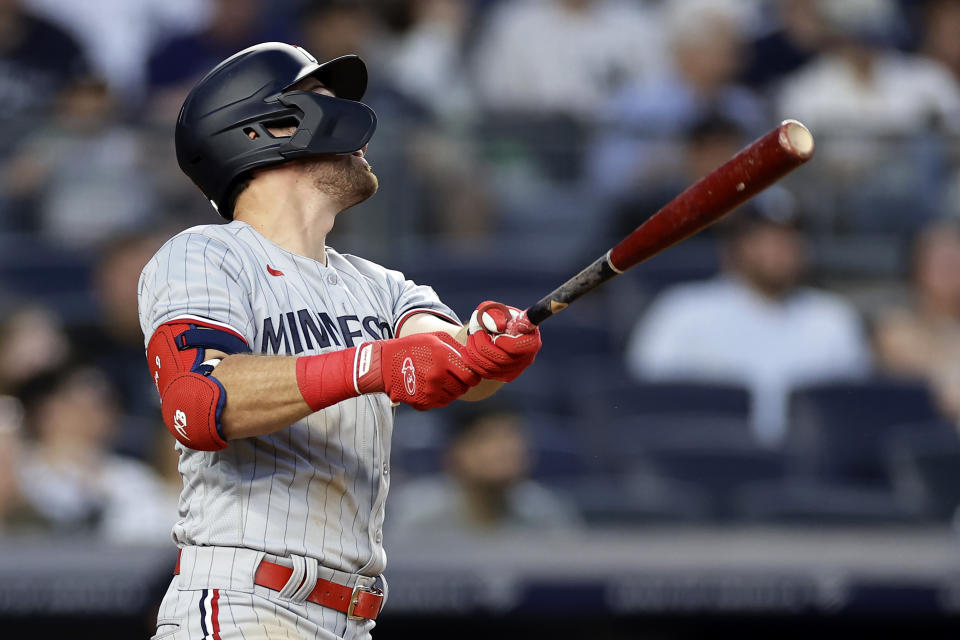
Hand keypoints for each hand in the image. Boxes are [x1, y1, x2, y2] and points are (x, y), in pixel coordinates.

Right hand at [355, 332, 480, 409]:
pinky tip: (433, 387)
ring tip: (443, 380)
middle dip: (463, 382)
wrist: (384, 365)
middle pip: (464, 387)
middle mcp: (437, 377)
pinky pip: (441, 403)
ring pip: (454, 396)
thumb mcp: (434, 338)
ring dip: (452, 389)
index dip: (473, 374)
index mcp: (442, 358)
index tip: (470, 372)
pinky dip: (441, 396)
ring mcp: (429, 392)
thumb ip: (456, 346)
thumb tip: (472, 357)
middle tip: (457, 376)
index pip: (471, 375)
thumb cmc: (411, 348)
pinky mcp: (422, 403)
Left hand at [462, 301, 540, 381]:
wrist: (488, 332)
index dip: (506, 342)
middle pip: (503, 358)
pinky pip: (487, 373)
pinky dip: (473, 362)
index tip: (495, 335)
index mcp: (531, 337)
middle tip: (476, 333)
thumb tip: (498, 327)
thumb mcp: (491, 309)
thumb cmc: (493, 318)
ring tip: (471, 339)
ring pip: (492, 367)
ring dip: (475, 352)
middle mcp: (528, 356)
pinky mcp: (506, 376)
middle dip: (483, 345)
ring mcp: (518, 368)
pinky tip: (468, 351)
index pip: (524, 345)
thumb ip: (494, 313)